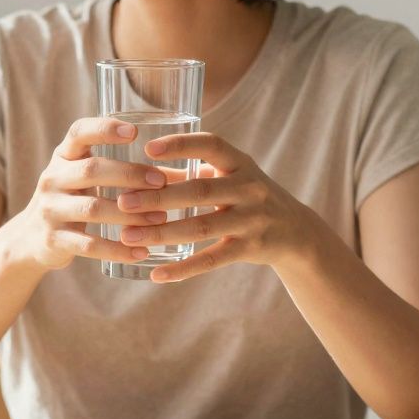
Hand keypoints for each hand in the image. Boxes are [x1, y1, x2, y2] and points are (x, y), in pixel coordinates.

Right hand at [13, 117, 170, 270]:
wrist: (29, 239)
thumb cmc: (74, 199)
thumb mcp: (88, 178)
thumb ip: (128, 172)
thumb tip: (191, 172)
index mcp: (64, 156)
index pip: (79, 132)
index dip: (105, 129)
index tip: (134, 132)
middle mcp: (53, 178)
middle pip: (92, 170)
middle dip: (129, 175)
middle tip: (160, 182)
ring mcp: (50, 209)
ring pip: (92, 208)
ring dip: (130, 214)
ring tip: (161, 219)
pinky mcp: (53, 239)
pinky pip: (88, 245)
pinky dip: (117, 249)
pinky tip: (142, 252)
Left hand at [114, 132, 313, 281]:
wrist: (295, 231)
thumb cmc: (247, 197)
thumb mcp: (227, 178)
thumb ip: (186, 174)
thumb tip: (135, 172)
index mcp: (240, 163)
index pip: (212, 145)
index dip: (182, 145)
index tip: (148, 148)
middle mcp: (249, 188)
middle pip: (199, 191)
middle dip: (158, 197)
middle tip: (123, 202)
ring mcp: (252, 220)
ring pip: (202, 227)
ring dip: (162, 233)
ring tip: (128, 236)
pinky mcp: (251, 249)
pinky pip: (212, 260)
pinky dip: (183, 268)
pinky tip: (157, 274)